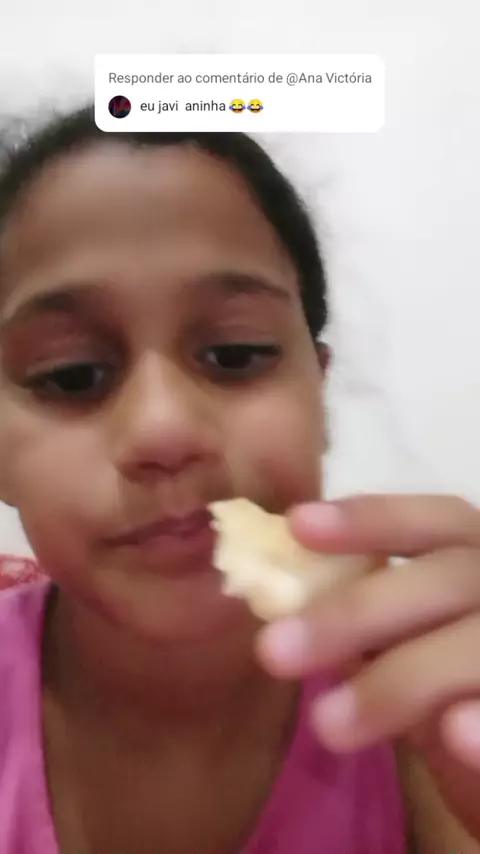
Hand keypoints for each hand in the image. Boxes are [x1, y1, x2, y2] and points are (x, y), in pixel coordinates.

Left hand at [256, 495, 479, 840]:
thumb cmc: (451, 685)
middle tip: (273, 651)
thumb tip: (282, 601)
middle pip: (451, 577)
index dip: (373, 518)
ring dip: (399, 681)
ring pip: (476, 647)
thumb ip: (367, 619)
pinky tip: (453, 733)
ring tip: (327, 723)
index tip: (297, 524)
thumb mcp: (409, 643)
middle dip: (357, 610)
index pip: (439, 521)